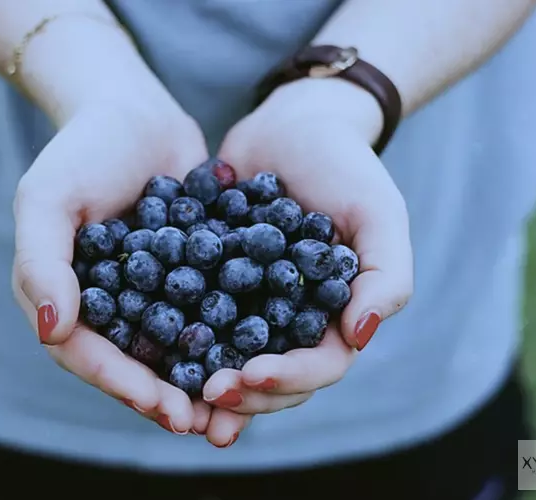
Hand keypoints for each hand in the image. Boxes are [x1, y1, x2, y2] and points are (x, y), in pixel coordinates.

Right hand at [11, 89, 211, 435]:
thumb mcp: (48, 198)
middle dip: (165, 394)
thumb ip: (41, 263)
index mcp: (68, 296)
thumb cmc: (81, 149)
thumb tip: (53, 332)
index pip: (88, 354)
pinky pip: (208, 309)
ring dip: (200, 377)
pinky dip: (229, 334)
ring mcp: (153, 290)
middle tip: (201, 422)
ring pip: (174, 346)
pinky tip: (261, 351)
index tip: (162, 406)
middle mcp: (110, 303)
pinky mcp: (191, 273)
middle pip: (134, 361)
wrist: (133, 111)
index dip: (122, 383)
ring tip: (233, 402)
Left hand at [201, 78, 413, 440]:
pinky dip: (176, 341)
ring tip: (178, 402)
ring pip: (230, 359)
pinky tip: (149, 352)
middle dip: (243, 393)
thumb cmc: (345, 166)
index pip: (319, 366)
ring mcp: (251, 305)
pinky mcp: (213, 283)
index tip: (252, 375)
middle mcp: (292, 321)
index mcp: (335, 316)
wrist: (292, 125)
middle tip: (209, 395)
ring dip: (207, 385)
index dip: (288, 379)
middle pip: (272, 377)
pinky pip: (194, 318)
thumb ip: (386, 275)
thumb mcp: (377, 212)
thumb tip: (362, 336)